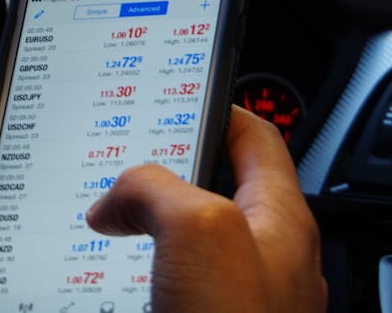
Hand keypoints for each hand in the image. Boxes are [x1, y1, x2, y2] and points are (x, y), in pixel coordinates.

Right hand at [86, 106, 326, 312]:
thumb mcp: (196, 229)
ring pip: (187, 242)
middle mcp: (267, 256)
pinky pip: (174, 283)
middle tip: (123, 170)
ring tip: (111, 223)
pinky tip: (118, 274)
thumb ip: (155, 189)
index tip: (176, 98)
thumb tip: (118, 197)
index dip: (215, 109)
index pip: (254, 138)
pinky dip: (142, 271)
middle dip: (165, 175)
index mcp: (280, 218)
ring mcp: (242, 294)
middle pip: (213, 189)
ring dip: (147, 228)